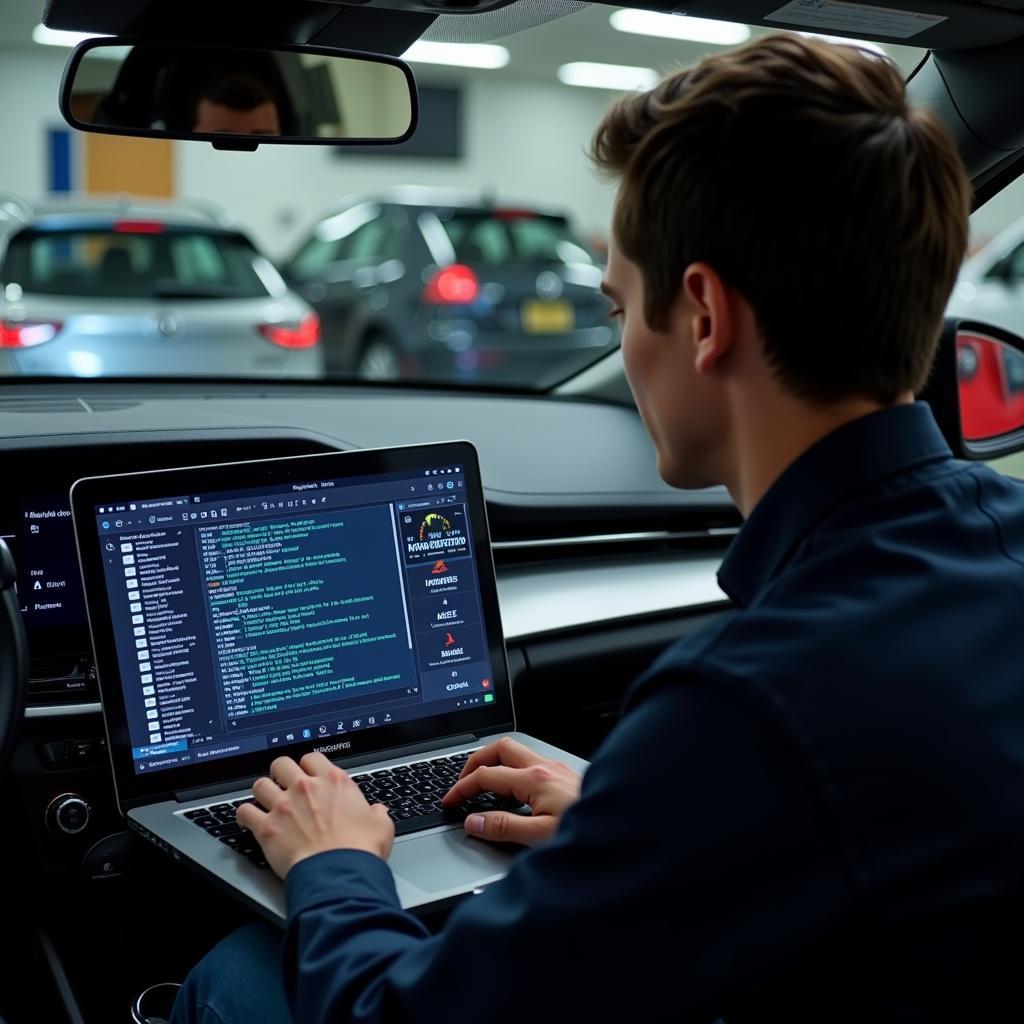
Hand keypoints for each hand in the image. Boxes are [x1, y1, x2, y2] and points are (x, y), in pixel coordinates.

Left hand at [236, 752, 393, 879]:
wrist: (339, 874)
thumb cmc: (359, 850)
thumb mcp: (380, 826)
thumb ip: (377, 814)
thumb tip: (378, 813)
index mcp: (333, 781)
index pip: (312, 758)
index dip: (308, 766)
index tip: (308, 775)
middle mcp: (305, 788)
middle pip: (281, 764)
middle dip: (281, 773)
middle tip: (284, 784)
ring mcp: (284, 806)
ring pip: (260, 784)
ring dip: (262, 792)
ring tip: (265, 801)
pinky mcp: (266, 827)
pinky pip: (244, 811)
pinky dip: (244, 815)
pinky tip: (248, 819)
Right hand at [441, 736, 580, 846]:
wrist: (626, 830)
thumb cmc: (589, 833)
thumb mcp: (539, 837)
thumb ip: (503, 828)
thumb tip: (473, 821)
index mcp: (534, 779)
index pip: (486, 775)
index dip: (462, 787)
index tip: (450, 801)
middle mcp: (544, 767)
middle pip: (499, 748)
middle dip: (475, 761)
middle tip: (461, 782)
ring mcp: (556, 769)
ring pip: (516, 753)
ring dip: (494, 763)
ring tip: (483, 786)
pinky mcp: (564, 777)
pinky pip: (530, 763)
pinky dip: (512, 772)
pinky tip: (514, 794)